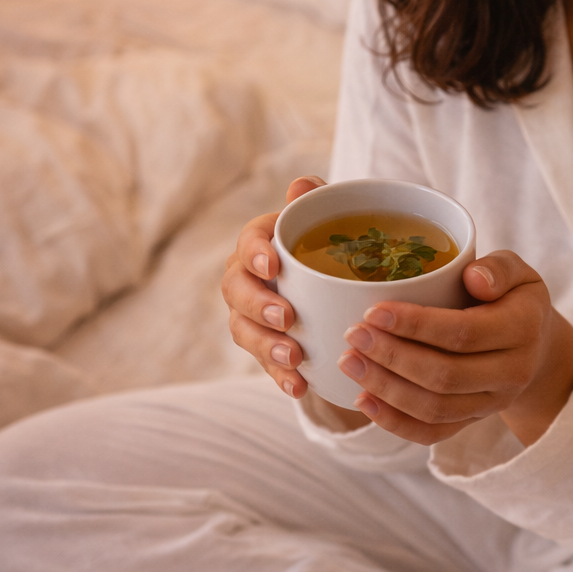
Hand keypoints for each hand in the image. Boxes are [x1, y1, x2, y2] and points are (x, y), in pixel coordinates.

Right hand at [222, 175, 370, 430]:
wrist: (336, 284)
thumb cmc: (330, 244)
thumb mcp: (329, 221)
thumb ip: (316, 202)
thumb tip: (301, 185)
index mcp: (262, 242)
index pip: (248, 242)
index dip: (255, 253)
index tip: (273, 265)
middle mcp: (248, 277)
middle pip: (236, 290)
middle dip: (257, 305)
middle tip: (285, 317)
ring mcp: (251, 315)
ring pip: (244, 330)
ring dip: (266, 345)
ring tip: (294, 357)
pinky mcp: (265, 346)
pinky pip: (265, 364)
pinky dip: (281, 376)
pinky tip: (299, 386)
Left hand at [336, 251, 572, 446]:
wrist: (536, 346)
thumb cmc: (514, 298)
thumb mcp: (518, 272)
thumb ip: (499, 268)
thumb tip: (473, 278)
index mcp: (522, 330)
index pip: (462, 333)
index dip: (415, 325)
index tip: (373, 311)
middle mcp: (511, 374)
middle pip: (444, 376)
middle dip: (392, 357)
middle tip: (353, 335)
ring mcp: (492, 404)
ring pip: (434, 408)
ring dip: (386, 389)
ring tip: (349, 362)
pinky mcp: (473, 421)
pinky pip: (433, 433)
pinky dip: (395, 422)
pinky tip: (363, 400)